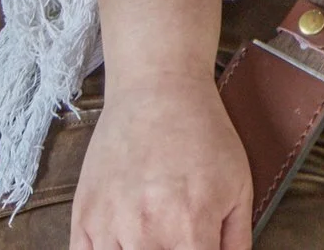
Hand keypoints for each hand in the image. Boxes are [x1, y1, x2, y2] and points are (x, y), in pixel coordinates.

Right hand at [71, 76, 252, 249]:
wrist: (158, 89)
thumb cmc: (202, 134)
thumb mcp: (239, 186)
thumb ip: (236, 241)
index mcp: (190, 229)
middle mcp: (146, 233)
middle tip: (174, 240)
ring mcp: (109, 226)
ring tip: (149, 238)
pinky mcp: (84, 216)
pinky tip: (121, 242)